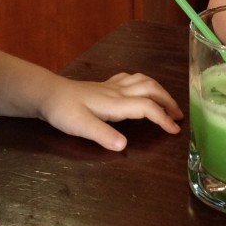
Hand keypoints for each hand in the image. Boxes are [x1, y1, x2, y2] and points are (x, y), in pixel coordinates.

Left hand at [38, 72, 182, 150]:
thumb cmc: (63, 111)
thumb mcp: (80, 126)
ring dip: (159, 90)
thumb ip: (103, 135)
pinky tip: (141, 88)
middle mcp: (117, 92)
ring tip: (167, 103)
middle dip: (168, 101)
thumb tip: (124, 146)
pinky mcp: (104, 86)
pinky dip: (143, 83)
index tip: (175, 130)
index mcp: (115, 103)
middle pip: (151, 89)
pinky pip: (131, 79)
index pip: (147, 107)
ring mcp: (111, 87)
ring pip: (143, 81)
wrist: (46, 93)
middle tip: (179, 116)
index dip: (163, 118)